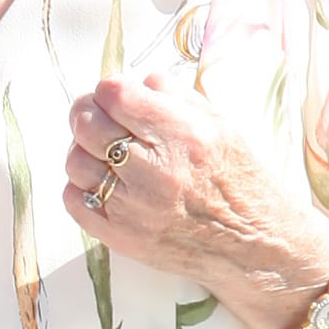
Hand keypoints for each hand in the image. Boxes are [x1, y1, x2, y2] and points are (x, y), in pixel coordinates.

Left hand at [64, 72, 328, 328]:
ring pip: (75, 162)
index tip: (113, 94)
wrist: (254, 246)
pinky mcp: (122, 237)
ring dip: (82, 150)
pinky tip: (101, 182)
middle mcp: (156, 171)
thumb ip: (177, 98)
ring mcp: (135, 208)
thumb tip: (138, 82)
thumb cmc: (241, 181)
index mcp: (184, 136)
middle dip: (86, 112)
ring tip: (101, 152)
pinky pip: (75, 201)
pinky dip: (79, 186)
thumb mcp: (222, 126)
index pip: (116, 95)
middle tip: (94, 115)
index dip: (108, 88)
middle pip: (87, 126)